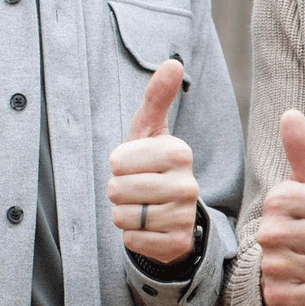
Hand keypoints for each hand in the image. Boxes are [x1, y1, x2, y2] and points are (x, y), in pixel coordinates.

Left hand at [108, 60, 199, 265]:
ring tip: (141, 207)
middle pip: (117, 190)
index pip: (117, 161)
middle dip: (118, 192)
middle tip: (136, 189)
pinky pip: (131, 241)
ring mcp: (184, 216)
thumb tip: (173, 61)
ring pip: (122, 217)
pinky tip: (148, 228)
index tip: (135, 166)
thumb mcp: (150, 130)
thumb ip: (157, 96)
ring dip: (123, 215)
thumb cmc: (151, 165)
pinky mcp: (177, 244)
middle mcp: (187, 185)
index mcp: (179, 152)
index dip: (117, 165)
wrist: (171, 213)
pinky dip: (132, 237)